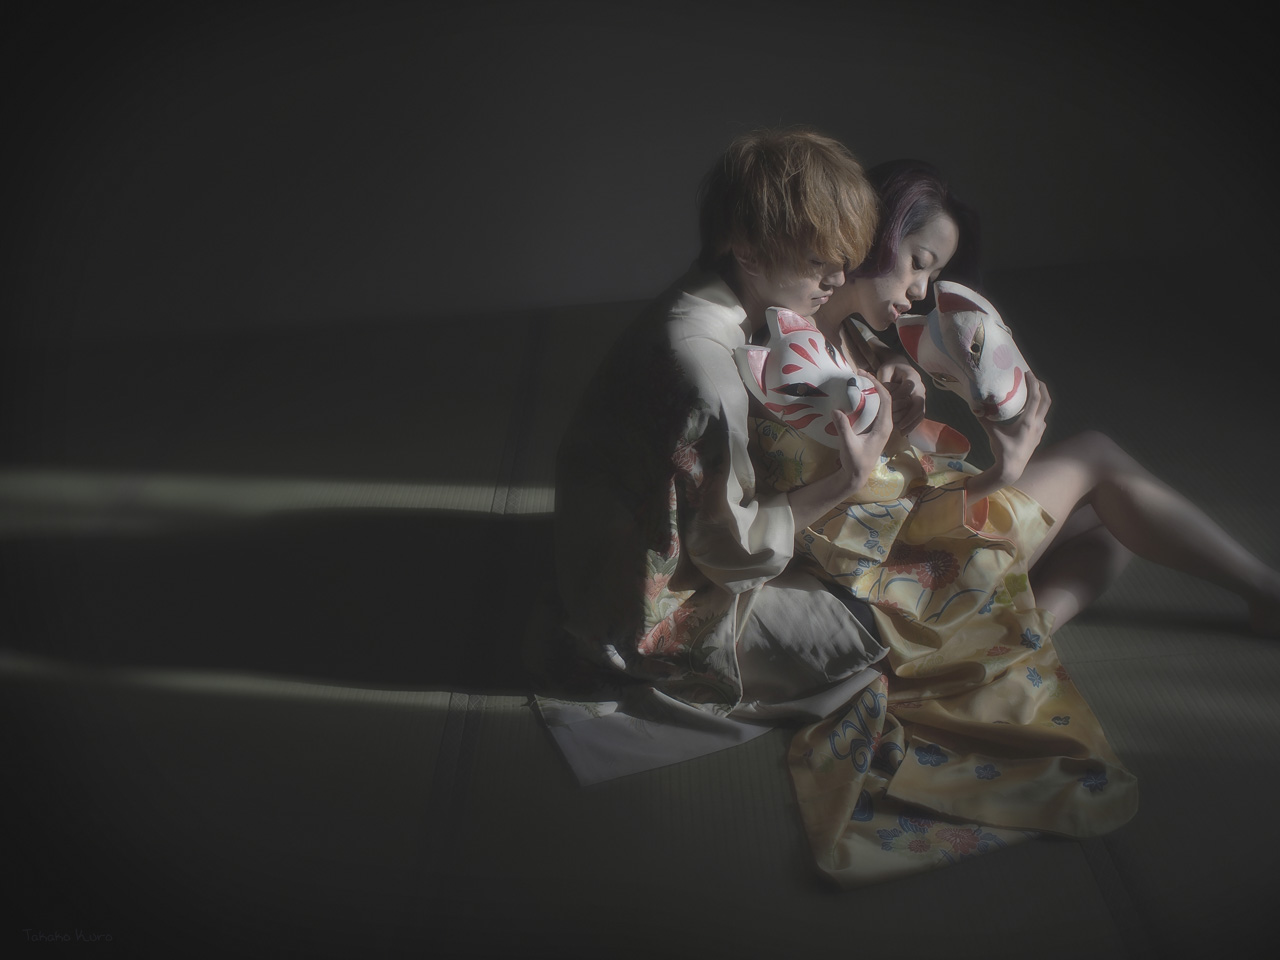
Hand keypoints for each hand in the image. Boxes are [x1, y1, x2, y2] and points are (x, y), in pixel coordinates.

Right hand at [788, 379, 892, 530]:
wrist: (857, 475)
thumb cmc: (855, 462)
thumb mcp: (847, 445)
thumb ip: (843, 428)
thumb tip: (835, 410)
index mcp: (884, 427)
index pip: (886, 399)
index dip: (877, 384)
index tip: (863, 375)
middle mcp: (886, 424)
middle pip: (884, 397)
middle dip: (873, 383)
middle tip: (857, 374)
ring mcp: (881, 426)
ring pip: (880, 403)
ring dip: (870, 390)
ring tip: (856, 381)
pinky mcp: (875, 428)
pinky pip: (874, 409)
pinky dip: (867, 399)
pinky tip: (856, 396)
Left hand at [876, 356, 925, 433]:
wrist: (900, 366)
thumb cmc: (890, 368)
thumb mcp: (884, 370)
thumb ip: (881, 380)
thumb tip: (874, 393)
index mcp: (912, 376)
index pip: (907, 388)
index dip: (897, 397)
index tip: (888, 407)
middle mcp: (920, 386)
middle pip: (919, 403)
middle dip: (910, 416)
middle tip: (899, 426)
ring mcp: (921, 395)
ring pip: (921, 412)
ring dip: (912, 423)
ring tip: (902, 432)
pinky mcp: (919, 403)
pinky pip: (919, 416)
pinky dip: (913, 425)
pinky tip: (904, 432)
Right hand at [972, 372, 1050, 496]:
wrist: (1012, 469)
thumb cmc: (1003, 451)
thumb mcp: (992, 433)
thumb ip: (984, 419)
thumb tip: (975, 407)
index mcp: (1028, 422)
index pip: (1035, 398)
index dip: (1033, 383)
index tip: (1028, 373)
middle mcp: (1037, 424)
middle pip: (1046, 400)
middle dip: (1041, 387)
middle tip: (1033, 378)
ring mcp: (1039, 430)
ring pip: (1045, 409)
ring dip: (1041, 398)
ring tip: (1032, 391)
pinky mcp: (1038, 435)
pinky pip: (1041, 417)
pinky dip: (1038, 409)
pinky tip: (1029, 411)